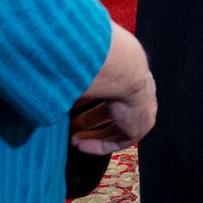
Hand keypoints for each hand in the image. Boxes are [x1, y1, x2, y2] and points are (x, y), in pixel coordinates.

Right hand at [74, 24, 156, 154]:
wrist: (122, 69)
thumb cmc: (106, 58)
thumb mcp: (93, 60)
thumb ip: (81, 66)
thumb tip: (61, 65)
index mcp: (132, 73)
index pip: (114, 90)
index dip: (92, 98)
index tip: (74, 102)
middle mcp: (139, 93)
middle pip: (112, 111)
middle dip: (90, 118)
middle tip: (70, 124)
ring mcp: (141, 112)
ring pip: (114, 127)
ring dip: (92, 133)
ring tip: (71, 138)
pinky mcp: (138, 128)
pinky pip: (117, 142)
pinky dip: (97, 144)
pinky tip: (78, 144)